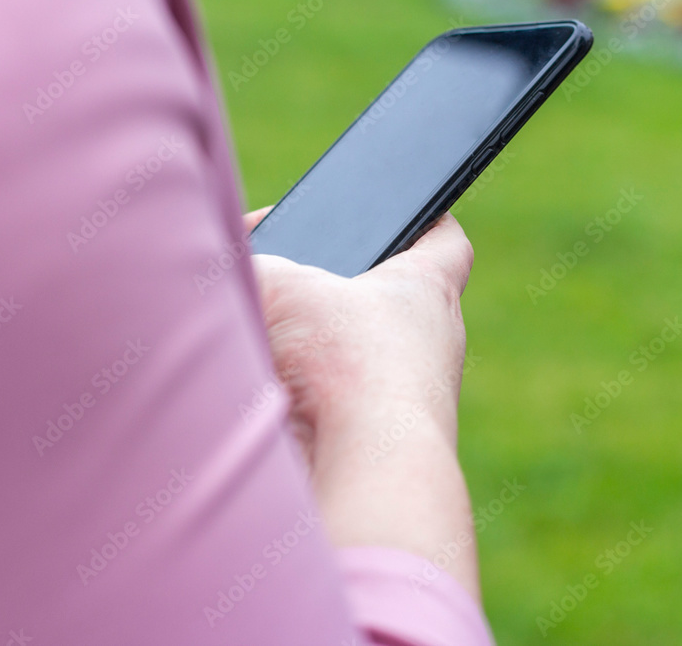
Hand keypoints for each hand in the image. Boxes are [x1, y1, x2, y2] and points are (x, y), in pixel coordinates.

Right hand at [246, 209, 479, 598]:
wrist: (363, 469)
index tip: (404, 211)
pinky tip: (263, 393)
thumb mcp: (284, 289)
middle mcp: (429, 347)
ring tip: (262, 335)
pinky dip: (304, 398)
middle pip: (391, 302)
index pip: (444, 240)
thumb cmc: (347, 363)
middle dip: (342, 290)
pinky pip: (336, 408)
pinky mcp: (373, 446)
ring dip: (317, 349)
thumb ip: (256, 268)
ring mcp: (405, 402)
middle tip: (295, 276)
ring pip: (360, 360)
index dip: (424, 218)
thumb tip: (238, 274)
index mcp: (427, 291)